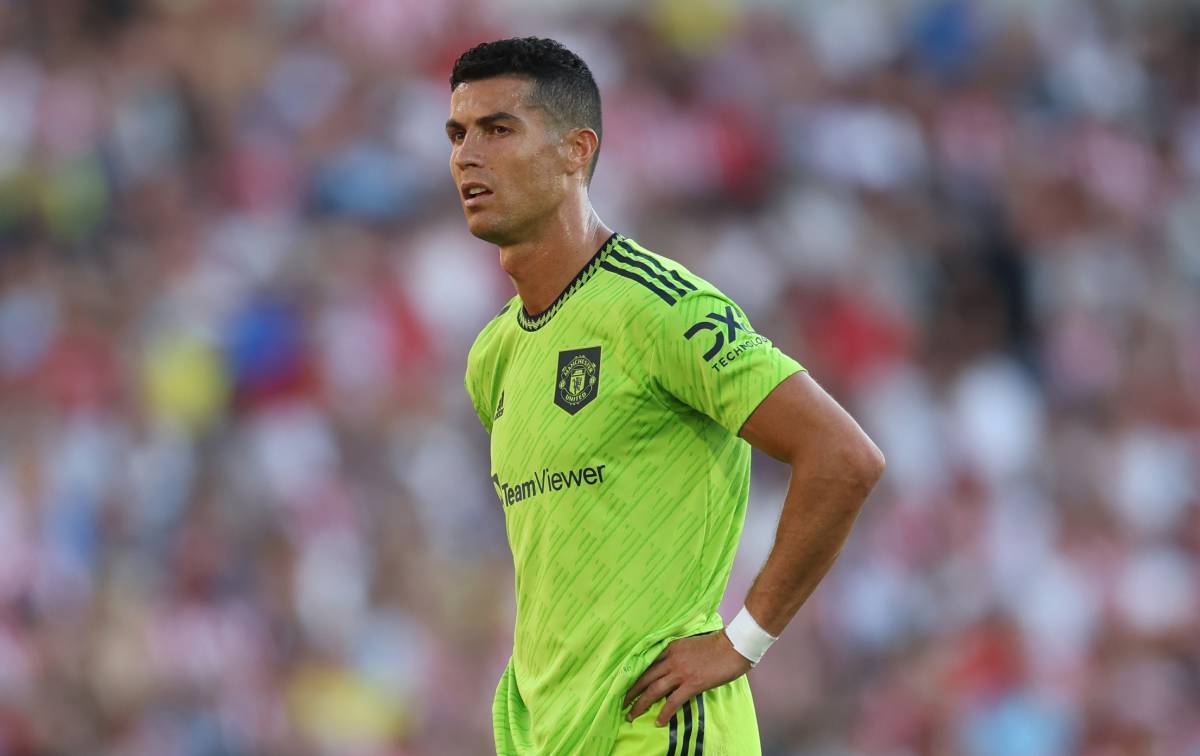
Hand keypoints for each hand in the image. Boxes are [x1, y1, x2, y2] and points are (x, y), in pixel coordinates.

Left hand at [622, 629, 752, 726]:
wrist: (733, 646)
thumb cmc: (716, 644)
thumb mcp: (690, 644)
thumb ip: (678, 653)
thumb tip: (671, 666)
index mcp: (670, 648)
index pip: (647, 664)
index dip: (635, 676)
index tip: (625, 685)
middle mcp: (671, 659)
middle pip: (645, 678)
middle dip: (632, 692)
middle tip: (622, 703)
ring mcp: (681, 672)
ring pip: (654, 690)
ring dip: (641, 704)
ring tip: (632, 715)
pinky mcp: (692, 684)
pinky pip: (673, 701)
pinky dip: (665, 713)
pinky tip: (658, 722)